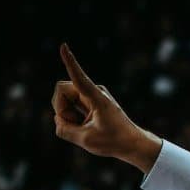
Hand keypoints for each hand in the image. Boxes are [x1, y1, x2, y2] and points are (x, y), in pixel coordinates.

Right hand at [52, 44, 162, 171]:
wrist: (132, 143)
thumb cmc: (114, 141)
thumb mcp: (86, 140)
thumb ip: (64, 129)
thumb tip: (57, 119)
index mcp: (97, 98)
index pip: (79, 77)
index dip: (69, 62)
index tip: (63, 45)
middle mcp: (94, 91)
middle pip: (61, 91)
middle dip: (61, 109)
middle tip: (75, 125)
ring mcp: (91, 95)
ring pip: (64, 99)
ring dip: (67, 115)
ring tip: (84, 127)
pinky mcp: (89, 101)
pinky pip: (69, 105)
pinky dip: (71, 117)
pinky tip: (83, 125)